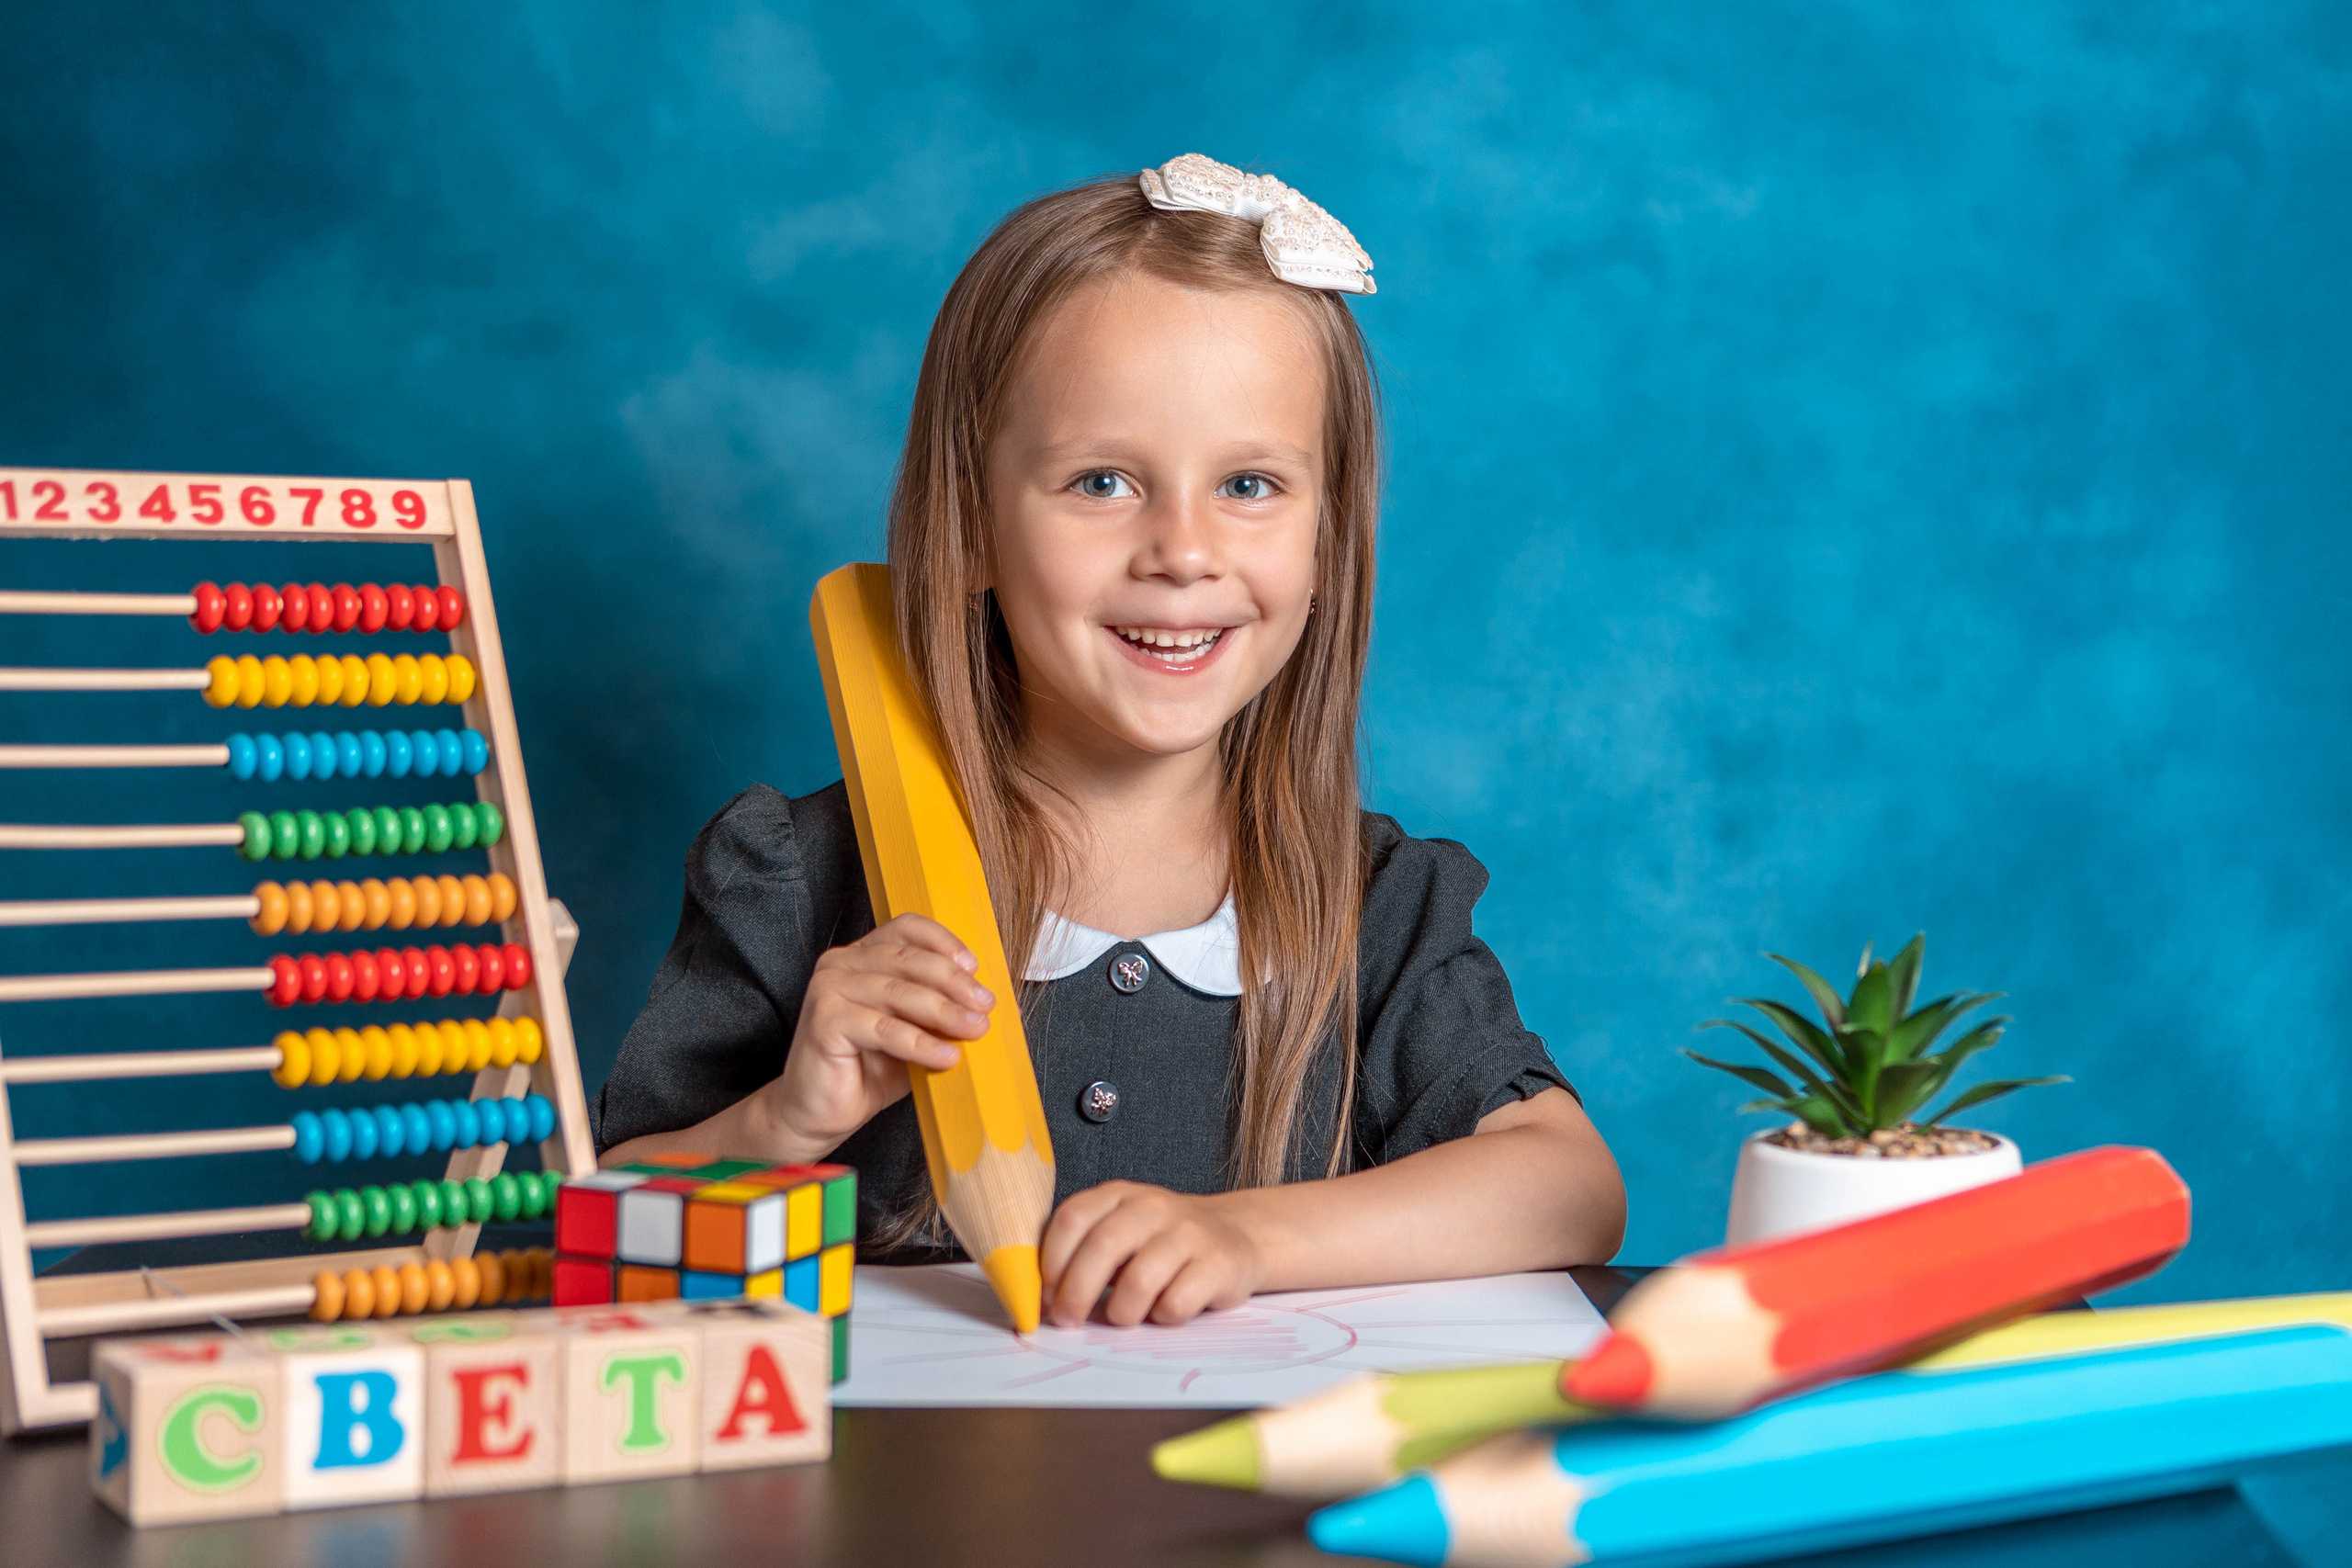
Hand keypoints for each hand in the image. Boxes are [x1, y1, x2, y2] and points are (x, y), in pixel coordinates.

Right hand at [762, 912, 993, 1160]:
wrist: (821, 1112)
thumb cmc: (869, 1070)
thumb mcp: (913, 1030)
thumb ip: (938, 1008)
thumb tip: (986, 1001)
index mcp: (861, 955)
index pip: (906, 929)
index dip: (943, 941)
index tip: (974, 966)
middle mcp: (840, 963)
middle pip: (907, 960)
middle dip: (954, 982)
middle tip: (986, 1005)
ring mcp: (828, 989)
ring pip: (898, 993)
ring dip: (944, 1011)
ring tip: (976, 1030)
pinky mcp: (824, 1020)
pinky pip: (884, 1029)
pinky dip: (920, 1042)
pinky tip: (946, 1056)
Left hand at [1039, 1182, 1267, 1326]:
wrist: (1236, 1234)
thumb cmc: (1161, 1243)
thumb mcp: (1121, 1231)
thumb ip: (1084, 1252)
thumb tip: (1043, 1299)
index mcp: (1120, 1195)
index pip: (1072, 1217)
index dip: (1051, 1260)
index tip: (1045, 1294)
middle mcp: (1154, 1206)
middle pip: (1102, 1247)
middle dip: (1076, 1293)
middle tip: (1067, 1321)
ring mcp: (1189, 1232)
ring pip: (1139, 1281)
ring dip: (1121, 1312)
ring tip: (1122, 1317)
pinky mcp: (1218, 1263)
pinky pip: (1176, 1303)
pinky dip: (1162, 1317)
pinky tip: (1164, 1311)